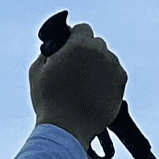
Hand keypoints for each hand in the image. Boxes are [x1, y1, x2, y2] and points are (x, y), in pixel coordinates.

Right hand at [30, 22, 123, 139]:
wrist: (66, 129)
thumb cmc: (48, 100)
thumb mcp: (37, 70)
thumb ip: (48, 51)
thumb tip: (57, 46)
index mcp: (79, 45)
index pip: (82, 29)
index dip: (74, 39)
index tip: (70, 50)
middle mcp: (100, 52)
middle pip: (96, 44)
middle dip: (87, 53)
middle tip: (75, 70)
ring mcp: (113, 68)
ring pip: (107, 59)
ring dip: (98, 67)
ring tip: (84, 86)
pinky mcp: (121, 84)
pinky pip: (115, 75)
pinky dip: (107, 80)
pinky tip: (94, 93)